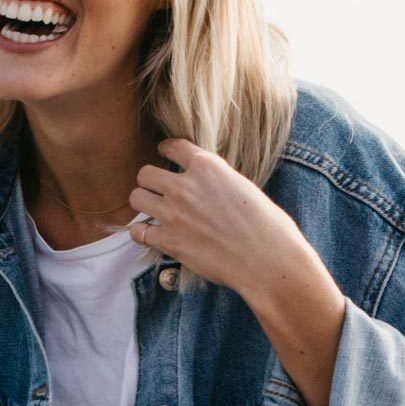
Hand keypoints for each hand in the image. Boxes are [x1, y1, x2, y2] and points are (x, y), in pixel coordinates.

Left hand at [129, 138, 318, 303]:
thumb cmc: (267, 225)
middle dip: (149, 181)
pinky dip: (141, 233)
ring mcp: (174, 213)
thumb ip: (217, 181)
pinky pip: (138, 231)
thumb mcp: (242, 186)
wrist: (267, 259)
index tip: (163, 153)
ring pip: (137, 198)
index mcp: (207, 166)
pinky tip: (149, 234)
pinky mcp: (169, 241)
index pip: (173, 146)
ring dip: (143, 204)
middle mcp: (185, 185)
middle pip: (146, 173)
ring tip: (151, 211)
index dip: (165, 149)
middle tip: (156, 190)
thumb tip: (207, 186)